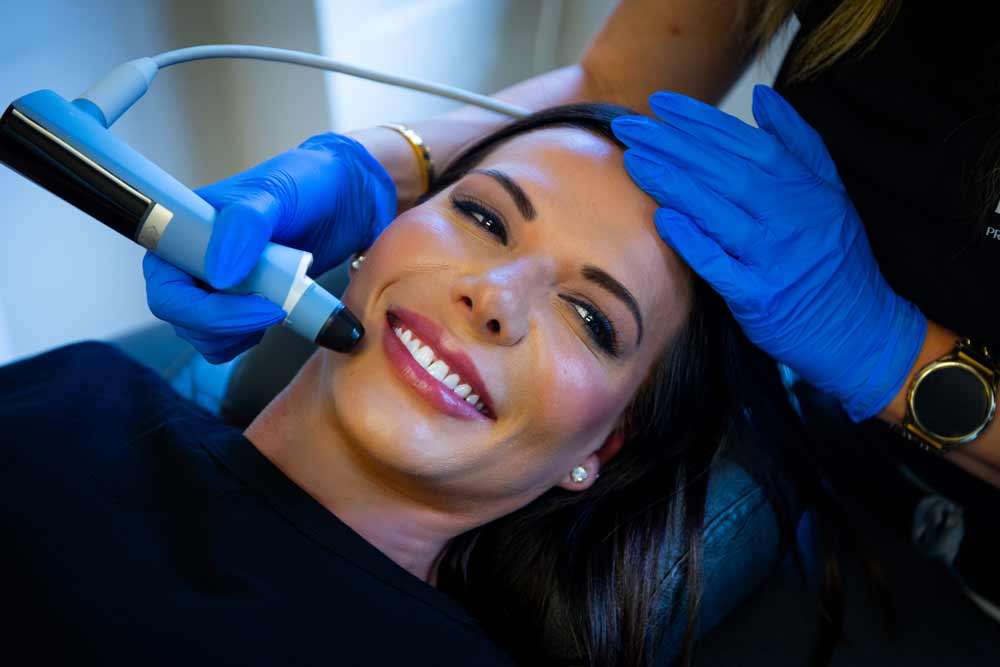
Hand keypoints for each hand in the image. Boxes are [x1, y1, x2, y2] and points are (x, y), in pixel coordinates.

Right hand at [143, 133, 396, 362]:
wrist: (346, 199)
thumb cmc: (305, 183)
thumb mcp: (274, 195)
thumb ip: (244, 227)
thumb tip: (217, 276)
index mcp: (185, 228)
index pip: (164, 281)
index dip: (195, 305)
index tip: (250, 297)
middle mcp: (193, 259)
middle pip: (181, 314)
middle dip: (225, 323)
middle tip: (276, 309)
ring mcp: (217, 285)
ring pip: (204, 334)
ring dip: (239, 333)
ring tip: (280, 305)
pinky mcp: (243, 303)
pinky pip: (229, 339)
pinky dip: (250, 337)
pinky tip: (280, 314)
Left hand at [612, 85, 925, 420]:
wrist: (862, 331)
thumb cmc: (836, 259)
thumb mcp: (831, 193)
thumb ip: (798, 143)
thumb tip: (763, 97)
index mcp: (805, 188)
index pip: (747, 143)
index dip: (702, 121)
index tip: (660, 103)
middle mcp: (792, 217)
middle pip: (725, 171)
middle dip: (673, 144)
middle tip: (628, 125)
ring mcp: (775, 258)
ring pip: (719, 211)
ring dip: (673, 183)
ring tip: (634, 160)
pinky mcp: (760, 298)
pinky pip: (721, 266)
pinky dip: (694, 241)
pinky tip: (664, 218)